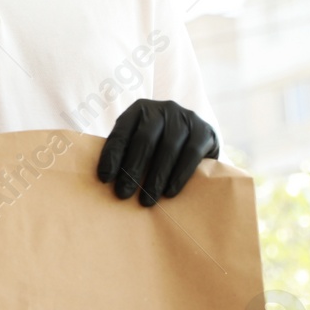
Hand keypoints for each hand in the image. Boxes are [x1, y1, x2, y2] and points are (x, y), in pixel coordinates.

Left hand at [97, 98, 219, 205]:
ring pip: (168, 149)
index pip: (121, 133)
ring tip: (146, 200)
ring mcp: (185, 117)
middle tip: (123, 193)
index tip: (105, 179)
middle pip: (144, 140)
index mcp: (139, 110)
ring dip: (155, 177)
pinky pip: (190, 154)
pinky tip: (169, 192)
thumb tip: (106, 180)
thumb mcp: (140, 141)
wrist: (199, 138)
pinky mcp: (204, 130)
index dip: (112, 156)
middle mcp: (162, 109)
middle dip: (132, 169)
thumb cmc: (159, 144)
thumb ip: (126, 152)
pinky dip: (179, 176)